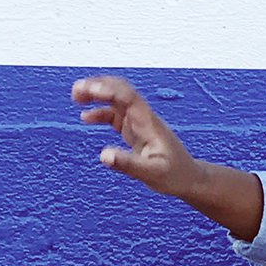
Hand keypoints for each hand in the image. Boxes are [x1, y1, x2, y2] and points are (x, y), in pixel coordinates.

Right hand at [70, 74, 201, 197]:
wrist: (190, 178)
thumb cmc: (175, 175)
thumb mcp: (152, 174)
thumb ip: (128, 164)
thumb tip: (104, 155)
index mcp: (148, 123)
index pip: (127, 97)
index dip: (107, 89)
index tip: (87, 89)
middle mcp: (143, 118)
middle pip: (120, 91)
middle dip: (99, 86)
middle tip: (76, 89)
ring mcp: (139, 123)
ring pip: (116, 100)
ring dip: (97, 95)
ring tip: (76, 96)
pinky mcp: (135, 131)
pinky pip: (115, 115)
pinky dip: (100, 112)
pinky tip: (86, 117)